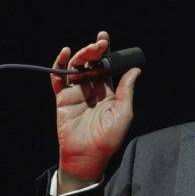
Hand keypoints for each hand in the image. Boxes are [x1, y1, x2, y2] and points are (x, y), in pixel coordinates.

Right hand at [53, 31, 140, 190]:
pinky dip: (59, 66)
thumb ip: (126, 90)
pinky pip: (58, 79)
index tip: (106, 40)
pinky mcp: (63, 99)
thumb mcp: (124, 112)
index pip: (106, 67)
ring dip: (82, 55)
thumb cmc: (109, 137)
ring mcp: (77, 93)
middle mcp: (92, 90)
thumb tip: (136, 70)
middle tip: (100, 42)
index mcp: (108, 91)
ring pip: (77, 68)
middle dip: (95, 51)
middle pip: (91, 64)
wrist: (89, 154)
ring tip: (89, 49)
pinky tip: (65, 54)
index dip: (106, 54)